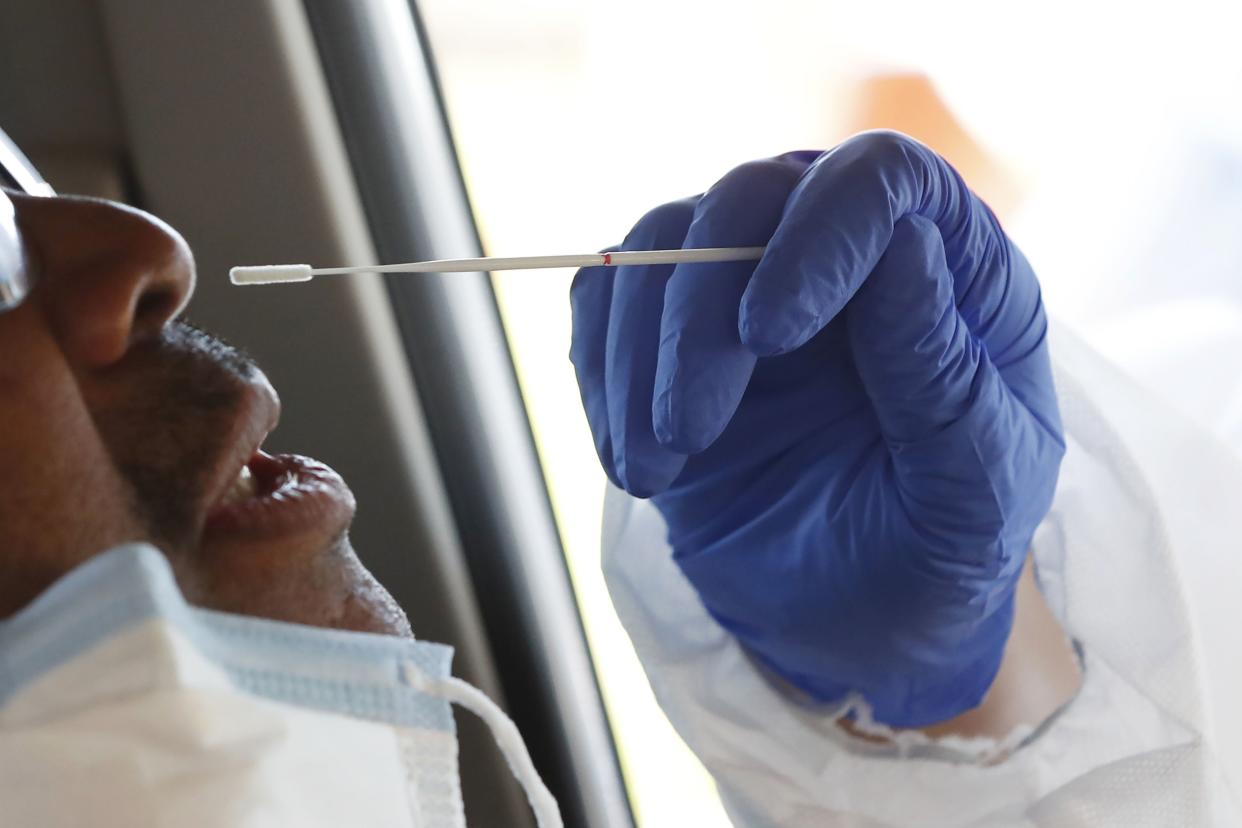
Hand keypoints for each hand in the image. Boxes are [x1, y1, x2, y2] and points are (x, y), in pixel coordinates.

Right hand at [569, 132, 1064, 726]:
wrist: (853, 616)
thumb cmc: (937, 549)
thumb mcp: (974, 488)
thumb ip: (943, 370)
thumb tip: (901, 239)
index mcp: (948, 268)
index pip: (878, 178)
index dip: (818, 233)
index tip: (767, 337)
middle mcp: (842, 248)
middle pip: (747, 196)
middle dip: (699, 316)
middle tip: (690, 434)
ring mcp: (748, 279)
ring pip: (658, 239)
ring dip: (637, 355)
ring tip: (654, 470)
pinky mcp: (671, 328)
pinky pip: (605, 296)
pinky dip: (599, 373)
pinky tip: (634, 459)